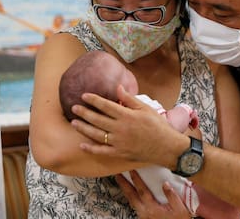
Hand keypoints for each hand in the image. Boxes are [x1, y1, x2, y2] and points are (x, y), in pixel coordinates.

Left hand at [70, 85, 187, 166]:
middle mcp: (120, 128)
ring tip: (73, 123)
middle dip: (84, 113)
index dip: (94, 100)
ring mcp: (119, 142)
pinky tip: (82, 144)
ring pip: (96, 134)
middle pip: (97, 119)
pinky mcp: (119, 153)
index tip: (84, 95)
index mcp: (127, 116)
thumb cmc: (158, 126)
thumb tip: (118, 87)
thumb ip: (130, 99)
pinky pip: (102, 151)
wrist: (166, 147)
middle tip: (73, 108)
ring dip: (84, 128)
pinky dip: (91, 148)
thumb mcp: (146, 108)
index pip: (106, 105)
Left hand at [117, 170, 192, 218]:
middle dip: (124, 185)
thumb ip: (172, 196)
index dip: (136, 180)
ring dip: (126, 191)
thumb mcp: (180, 209)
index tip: (132, 170)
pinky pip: (134, 206)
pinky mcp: (144, 218)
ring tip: (121, 182)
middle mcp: (145, 213)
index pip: (142, 192)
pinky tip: (131, 193)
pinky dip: (131, 197)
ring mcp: (143, 216)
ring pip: (131, 202)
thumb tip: (165, 184)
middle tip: (117, 175)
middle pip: (131, 197)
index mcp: (153, 209)